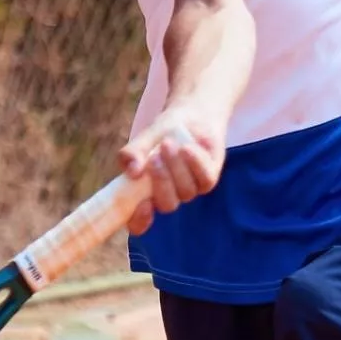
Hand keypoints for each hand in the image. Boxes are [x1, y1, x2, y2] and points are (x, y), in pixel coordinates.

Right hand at [118, 103, 226, 235]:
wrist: (190, 117)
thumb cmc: (162, 133)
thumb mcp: (143, 140)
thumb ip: (132, 154)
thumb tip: (132, 171)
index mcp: (145, 195)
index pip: (139, 222)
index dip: (140, 220)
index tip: (141, 204)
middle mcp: (168, 196)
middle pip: (166, 205)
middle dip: (161, 182)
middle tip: (154, 158)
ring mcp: (189, 190)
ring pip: (186, 191)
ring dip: (176, 167)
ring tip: (168, 144)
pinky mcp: (208, 180)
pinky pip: (205, 179)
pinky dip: (195, 162)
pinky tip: (187, 148)